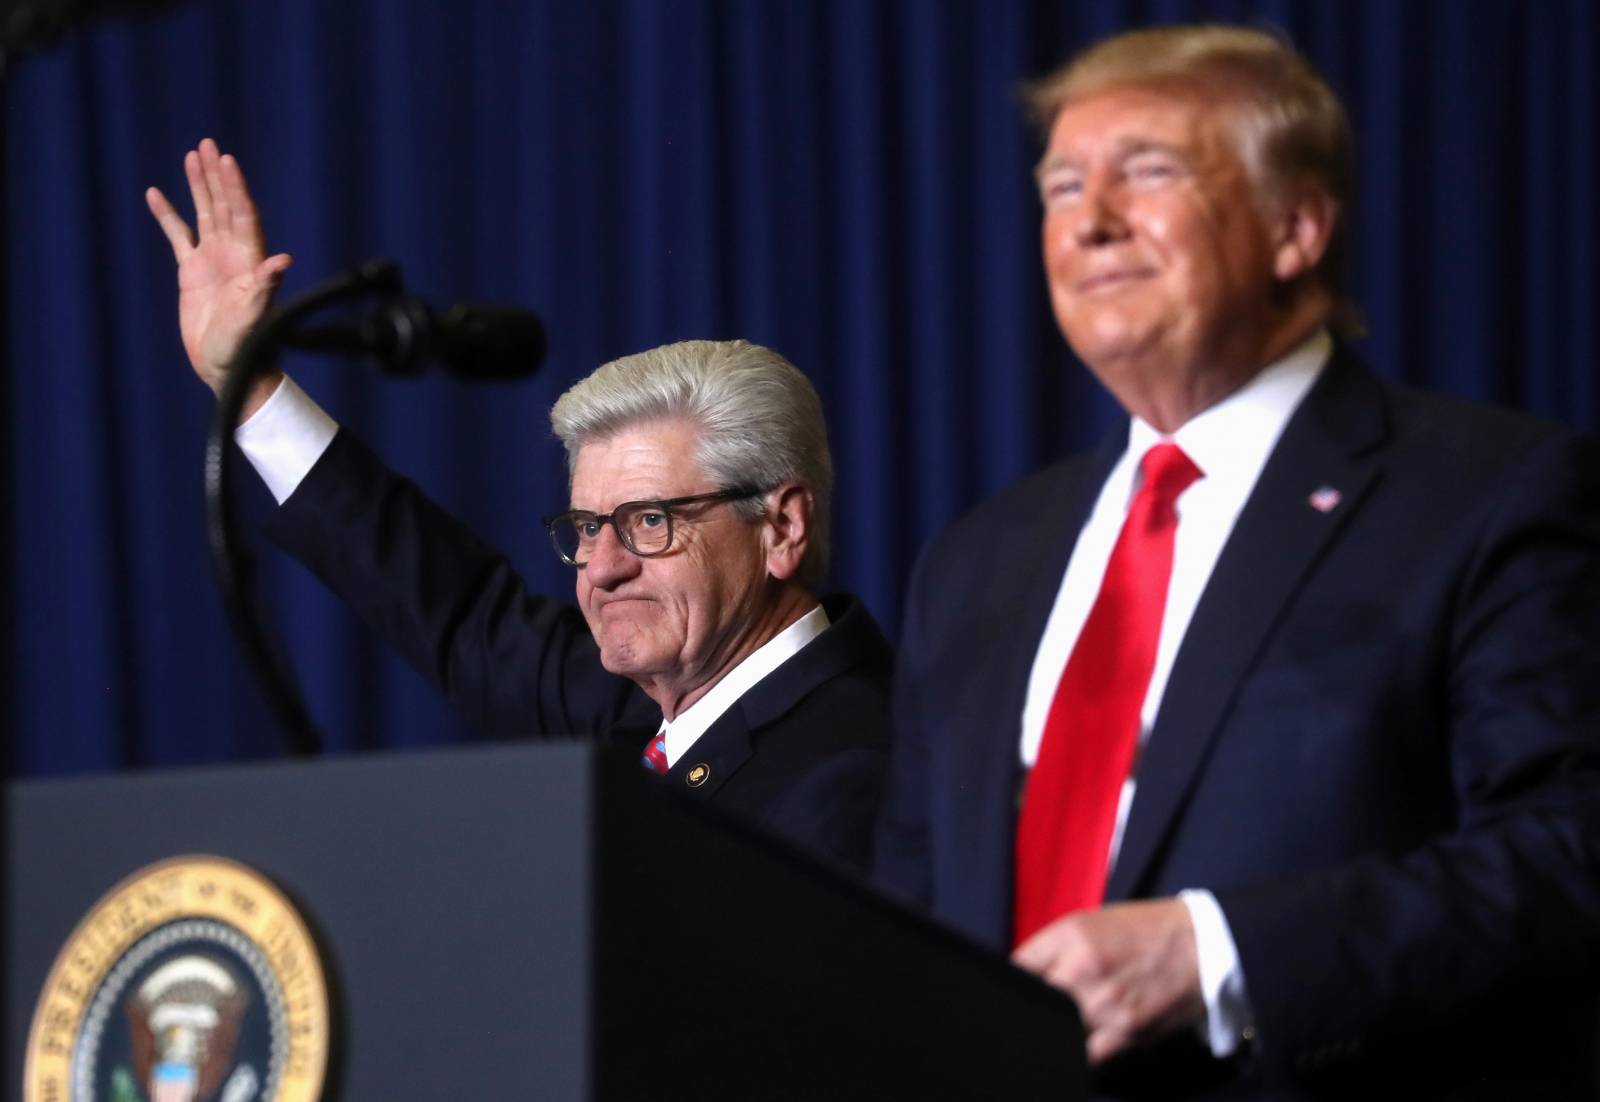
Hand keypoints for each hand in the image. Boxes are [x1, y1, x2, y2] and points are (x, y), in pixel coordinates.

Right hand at [146, 138, 290, 416]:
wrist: (228, 368)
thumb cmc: (247, 346)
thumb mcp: (255, 316)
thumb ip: (265, 287)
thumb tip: (283, 260)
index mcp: (250, 261)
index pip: (243, 214)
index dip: (235, 187)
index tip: (226, 160)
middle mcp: (233, 255)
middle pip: (224, 206)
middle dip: (216, 176)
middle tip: (208, 145)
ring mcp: (213, 261)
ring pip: (204, 214)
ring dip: (198, 186)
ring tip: (191, 156)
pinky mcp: (192, 272)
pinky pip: (177, 236)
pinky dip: (167, 216)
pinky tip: (155, 194)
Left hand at [1012, 898, 1203, 1064]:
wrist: (1202, 945)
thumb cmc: (1145, 930)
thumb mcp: (1093, 922)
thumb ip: (1056, 948)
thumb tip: (1024, 975)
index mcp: (1070, 934)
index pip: (1016, 967)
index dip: (1009, 985)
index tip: (1009, 994)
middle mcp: (1082, 967)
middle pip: (1033, 1001)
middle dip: (1030, 1008)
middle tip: (1029, 1014)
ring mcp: (1103, 1003)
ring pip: (1056, 1028)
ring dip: (1053, 1028)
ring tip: (1054, 1027)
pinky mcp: (1125, 1032)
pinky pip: (1084, 1056)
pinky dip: (1075, 1054)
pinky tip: (1074, 1046)